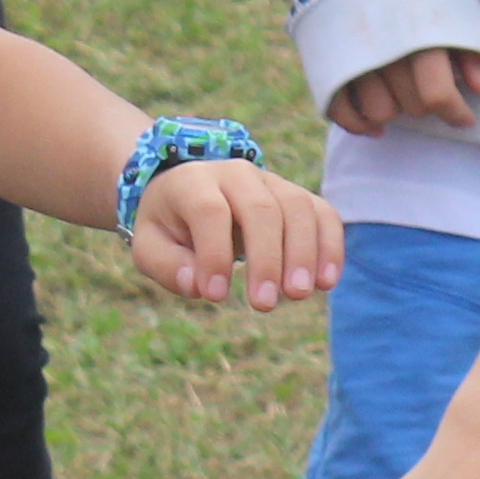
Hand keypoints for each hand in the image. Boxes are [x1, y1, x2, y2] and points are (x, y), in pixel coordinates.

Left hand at [130, 160, 342, 310]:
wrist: (190, 194)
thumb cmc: (169, 226)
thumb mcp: (149, 246)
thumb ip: (167, 266)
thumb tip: (199, 286)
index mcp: (192, 182)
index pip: (209, 211)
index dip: (214, 254)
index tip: (215, 296)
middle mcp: (236, 174)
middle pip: (260, 208)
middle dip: (266, 258)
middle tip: (264, 304)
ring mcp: (272, 181)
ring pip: (297, 207)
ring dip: (303, 253)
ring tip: (299, 294)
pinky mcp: (297, 197)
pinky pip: (323, 213)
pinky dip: (330, 245)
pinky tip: (326, 281)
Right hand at [325, 44, 479, 135]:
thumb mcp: (452, 4)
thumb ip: (470, 46)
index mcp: (418, 34)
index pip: (437, 95)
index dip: (456, 113)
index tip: (466, 118)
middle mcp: (384, 49)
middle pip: (412, 107)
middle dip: (427, 104)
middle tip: (428, 87)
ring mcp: (352, 58)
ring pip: (380, 112)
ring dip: (396, 109)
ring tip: (401, 93)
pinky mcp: (327, 63)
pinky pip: (341, 112)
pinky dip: (359, 124)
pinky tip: (374, 126)